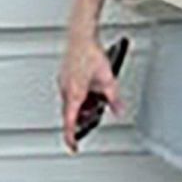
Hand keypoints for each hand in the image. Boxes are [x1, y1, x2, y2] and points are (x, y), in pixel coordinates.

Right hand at [58, 35, 123, 153]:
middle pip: (71, 114)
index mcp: (74, 94)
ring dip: (82, 108)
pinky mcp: (65, 76)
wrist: (81, 35)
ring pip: (71, 103)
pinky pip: (71, 93)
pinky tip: (91, 90)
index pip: (70, 122)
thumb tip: (118, 110)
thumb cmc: (90, 53)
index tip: (73, 146)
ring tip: (96, 101)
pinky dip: (80, 97)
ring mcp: (64, 82)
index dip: (71, 137)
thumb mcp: (108, 79)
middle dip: (81, 120)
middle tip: (90, 122)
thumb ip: (113, 99)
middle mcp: (66, 90)